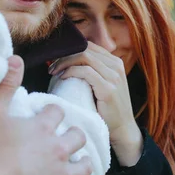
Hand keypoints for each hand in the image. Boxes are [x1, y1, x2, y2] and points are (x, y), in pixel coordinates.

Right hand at [0, 55, 92, 174]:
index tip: (47, 117)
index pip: (58, 112)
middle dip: (73, 136)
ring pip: (84, 168)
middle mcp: (57, 150)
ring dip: (80, 165)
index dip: (52, 113)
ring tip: (74, 166)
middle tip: (64, 140)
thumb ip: (5, 86)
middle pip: (77, 137)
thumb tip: (15, 58)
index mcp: (42, 128)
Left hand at [50, 42, 142, 166]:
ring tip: (54, 71)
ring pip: (84, 56)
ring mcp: (114, 76)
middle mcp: (116, 65)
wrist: (122, 129)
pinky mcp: (108, 88)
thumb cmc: (107, 108)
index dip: (70, 49)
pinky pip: (86, 72)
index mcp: (115, 61)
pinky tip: (62, 77)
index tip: (56, 59)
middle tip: (52, 67)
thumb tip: (68, 61)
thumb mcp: (102, 84)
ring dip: (65, 62)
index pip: (89, 45)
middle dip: (65, 55)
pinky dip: (71, 71)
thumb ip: (92, 71)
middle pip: (85, 48)